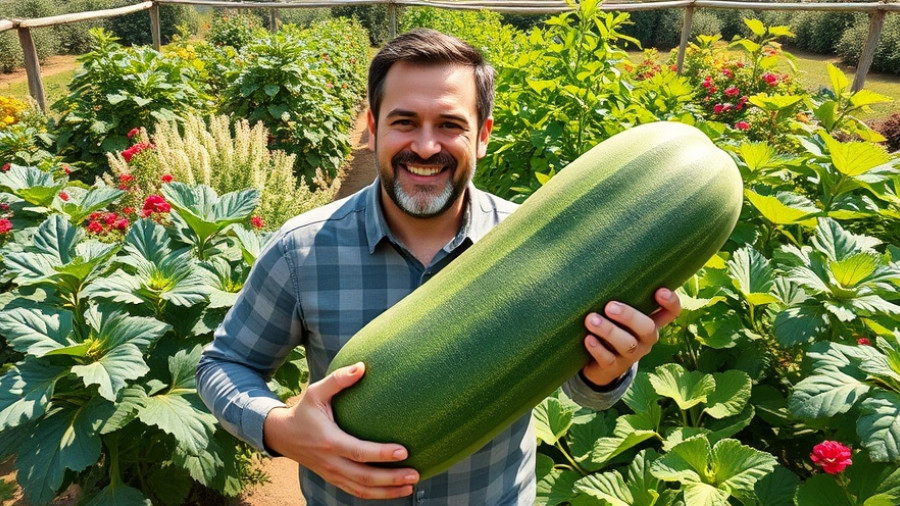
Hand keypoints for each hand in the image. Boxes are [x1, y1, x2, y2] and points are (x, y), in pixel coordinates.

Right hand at [263, 362, 418, 498]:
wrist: (282, 436)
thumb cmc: (303, 411)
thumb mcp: (315, 392)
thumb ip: (338, 380)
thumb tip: (361, 366)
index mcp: (329, 441)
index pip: (359, 452)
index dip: (381, 454)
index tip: (404, 451)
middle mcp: (331, 462)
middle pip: (364, 477)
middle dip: (391, 479)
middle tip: (415, 474)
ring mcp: (332, 474)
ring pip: (362, 490)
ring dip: (387, 492)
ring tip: (410, 486)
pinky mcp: (333, 479)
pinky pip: (356, 491)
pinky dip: (376, 495)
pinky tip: (394, 491)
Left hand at [581, 288, 680, 386]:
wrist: (598, 364)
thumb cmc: (610, 325)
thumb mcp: (618, 310)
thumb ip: (619, 291)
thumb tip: (603, 250)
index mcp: (651, 322)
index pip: (671, 313)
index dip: (671, 302)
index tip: (659, 290)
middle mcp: (645, 339)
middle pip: (648, 329)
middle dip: (630, 316)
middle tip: (610, 306)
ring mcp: (630, 356)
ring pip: (627, 345)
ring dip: (609, 331)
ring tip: (590, 319)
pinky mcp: (612, 368)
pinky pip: (608, 360)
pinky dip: (598, 349)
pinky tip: (587, 340)